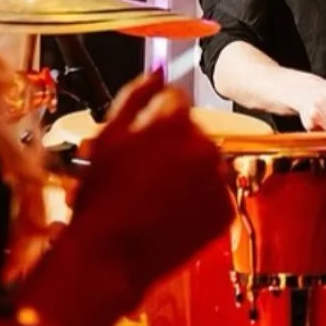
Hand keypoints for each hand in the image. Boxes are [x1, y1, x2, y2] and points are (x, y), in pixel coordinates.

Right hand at [28, 73, 234, 325]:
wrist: (109, 256)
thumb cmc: (100, 198)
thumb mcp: (108, 137)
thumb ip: (135, 95)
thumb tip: (159, 70)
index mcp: (173, 119)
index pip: (174, 99)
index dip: (152, 119)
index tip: (140, 137)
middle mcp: (203, 143)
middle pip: (190, 131)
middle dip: (169, 145)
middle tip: (140, 170)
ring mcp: (217, 178)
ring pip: (203, 164)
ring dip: (183, 173)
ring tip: (150, 195)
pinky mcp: (225, 209)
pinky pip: (214, 195)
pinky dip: (196, 202)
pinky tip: (168, 213)